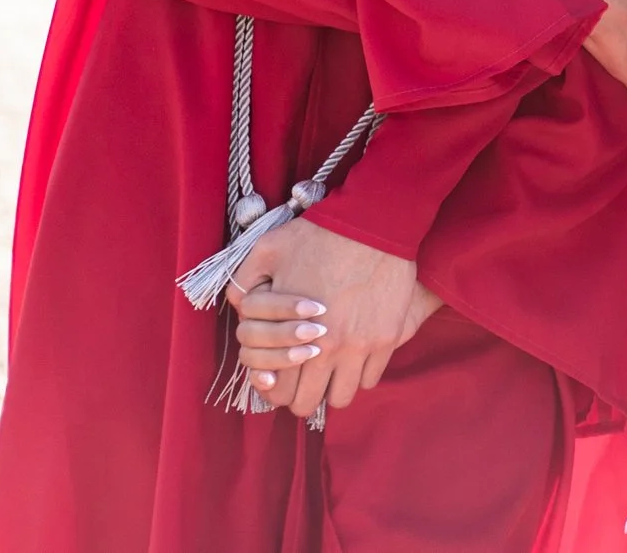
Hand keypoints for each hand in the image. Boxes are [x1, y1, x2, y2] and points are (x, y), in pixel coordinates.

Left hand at [226, 218, 438, 417]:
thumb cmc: (319, 235)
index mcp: (294, 334)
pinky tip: (354, 356)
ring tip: (330, 371)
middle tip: (304, 379)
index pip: (278, 391)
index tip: (281, 378)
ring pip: (343, 397)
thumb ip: (245, 283)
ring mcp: (361, 346)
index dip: (275, 390)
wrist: (374, 222)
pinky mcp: (387, 337)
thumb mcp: (268, 250)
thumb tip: (239, 308)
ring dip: (333, 388)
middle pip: (309, 403)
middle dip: (302, 395)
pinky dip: (361, 374)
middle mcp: (328, 349)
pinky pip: (371, 378)